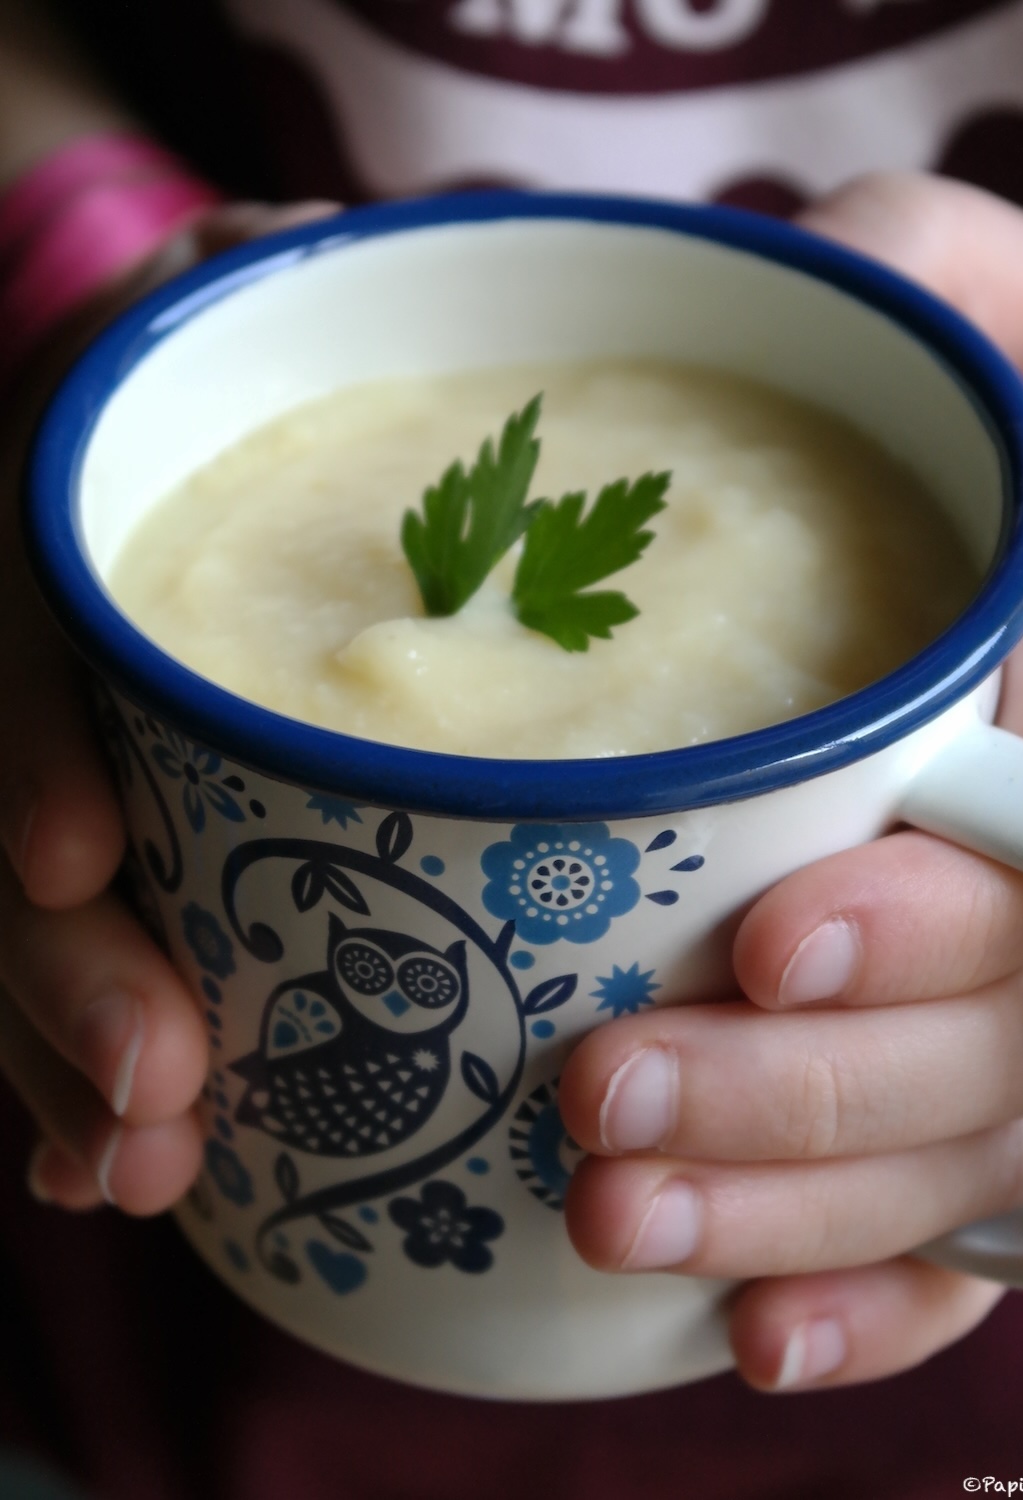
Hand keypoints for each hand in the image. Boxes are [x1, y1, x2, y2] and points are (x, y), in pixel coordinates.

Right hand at [0, 198, 337, 1211]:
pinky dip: (61, 1074)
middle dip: (56, 979)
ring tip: (143, 1173)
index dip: (17, 745)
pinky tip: (108, 1164)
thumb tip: (354, 244)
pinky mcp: (75, 843)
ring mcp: (32, 763)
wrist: (165, 431)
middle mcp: (17, 659)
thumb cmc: (222, 365)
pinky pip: (43, 962)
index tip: (63, 860)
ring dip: (59, 1067)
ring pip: (9, 933)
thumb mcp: (233, 300)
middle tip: (155, 1099)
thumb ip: (269, 283)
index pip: (2, 638)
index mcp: (41, 528)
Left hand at [558, 173, 1022, 1391]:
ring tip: (613, 1225)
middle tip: (600, 1105)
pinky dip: (869, 1303)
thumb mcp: (1016, 316)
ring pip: (963, 1172)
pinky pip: (958, 1233)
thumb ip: (943, 280)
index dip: (942, 928)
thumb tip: (831, 279)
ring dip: (797, 1225)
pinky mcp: (976, 1076)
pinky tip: (748, 1338)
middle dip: (810, 1106)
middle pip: (1002, 1060)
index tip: (771, 933)